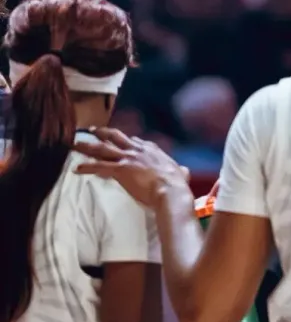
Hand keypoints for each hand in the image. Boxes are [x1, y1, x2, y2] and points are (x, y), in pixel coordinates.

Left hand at [73, 127, 190, 210]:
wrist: (171, 191)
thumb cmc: (177, 185)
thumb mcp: (181, 173)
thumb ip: (180, 170)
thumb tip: (185, 171)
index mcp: (152, 150)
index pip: (135, 141)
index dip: (126, 140)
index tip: (119, 140)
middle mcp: (138, 150)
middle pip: (116, 137)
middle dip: (102, 132)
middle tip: (92, 130)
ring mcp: (128, 158)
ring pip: (103, 148)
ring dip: (87, 146)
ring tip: (75, 145)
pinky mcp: (120, 169)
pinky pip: (99, 166)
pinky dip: (86, 167)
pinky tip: (76, 169)